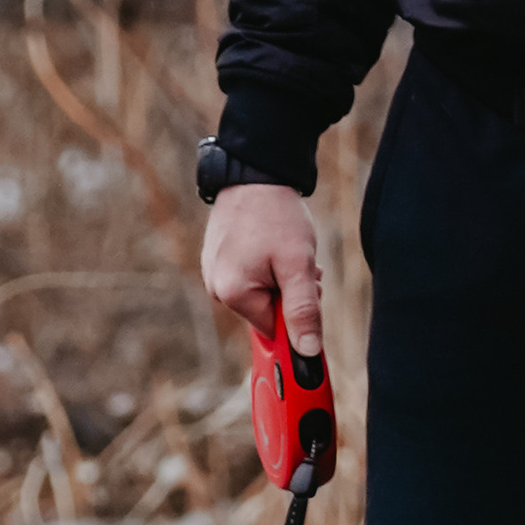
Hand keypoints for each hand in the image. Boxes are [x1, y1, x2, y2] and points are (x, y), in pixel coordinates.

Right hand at [201, 181, 324, 354]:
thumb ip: (303, 310)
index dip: (297, 312)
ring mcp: (214, 272)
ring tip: (286, 248)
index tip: (311, 288)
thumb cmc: (276, 216)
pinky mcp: (217, 258)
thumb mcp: (298, 265)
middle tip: (300, 263)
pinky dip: (267, 265)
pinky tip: (271, 242)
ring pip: (261, 292)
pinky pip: (249, 275)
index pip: (274, 329)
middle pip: (267, 310)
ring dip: (281, 277)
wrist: (254, 172)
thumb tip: (307, 352)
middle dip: (290, 292)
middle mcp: (216, 288)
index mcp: (233, 294)